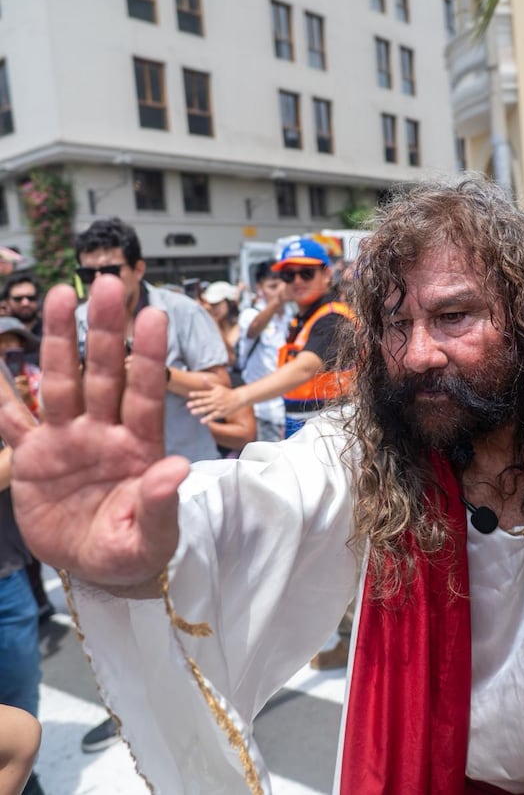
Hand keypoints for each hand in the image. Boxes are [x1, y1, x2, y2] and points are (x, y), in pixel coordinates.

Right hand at [0, 277, 189, 589]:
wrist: (97, 568)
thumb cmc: (134, 548)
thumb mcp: (152, 536)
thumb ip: (161, 503)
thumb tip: (177, 468)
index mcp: (139, 446)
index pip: (147, 393)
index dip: (150, 356)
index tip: (153, 315)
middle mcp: (104, 431)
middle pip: (104, 374)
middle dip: (104, 331)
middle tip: (106, 285)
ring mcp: (68, 438)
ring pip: (62, 382)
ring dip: (58, 342)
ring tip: (60, 296)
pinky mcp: (34, 456)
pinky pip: (12, 422)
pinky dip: (2, 395)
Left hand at [187, 384, 241, 423]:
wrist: (238, 398)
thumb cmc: (227, 392)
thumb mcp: (219, 386)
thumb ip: (210, 383)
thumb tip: (203, 377)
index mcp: (213, 393)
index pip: (203, 393)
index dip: (196, 394)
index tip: (189, 395)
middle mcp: (214, 399)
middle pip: (203, 401)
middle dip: (195, 403)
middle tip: (188, 405)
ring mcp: (217, 406)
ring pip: (207, 409)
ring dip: (199, 410)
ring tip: (192, 412)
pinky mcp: (221, 412)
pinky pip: (213, 416)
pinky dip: (208, 418)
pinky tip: (202, 421)